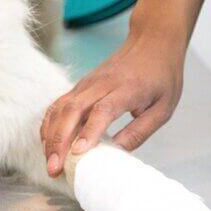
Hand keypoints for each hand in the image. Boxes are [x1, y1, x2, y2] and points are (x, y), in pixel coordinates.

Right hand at [41, 33, 184, 176]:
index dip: (89, 132)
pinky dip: (49, 124)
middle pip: (73, 110)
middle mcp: (102, 84)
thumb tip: (118, 153)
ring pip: (60, 107)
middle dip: (59, 141)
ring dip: (50, 135)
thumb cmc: (161, 77)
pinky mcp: (80, 85)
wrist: (151, 42)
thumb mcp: (163, 108)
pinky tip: (47, 142)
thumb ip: (140, 131)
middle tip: (54, 168)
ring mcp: (87, 83)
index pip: (103, 110)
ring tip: (48, 161)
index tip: (79, 153)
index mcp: (127, 89)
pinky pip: (59, 104)